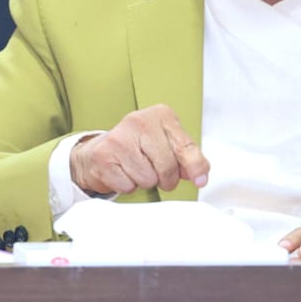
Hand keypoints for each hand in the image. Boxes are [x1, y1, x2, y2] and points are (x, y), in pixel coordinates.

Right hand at [69, 104, 209, 194]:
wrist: (100, 151)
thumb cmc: (139, 146)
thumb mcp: (166, 143)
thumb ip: (186, 156)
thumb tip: (200, 176)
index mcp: (160, 115)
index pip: (185, 146)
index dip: (195, 167)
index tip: (200, 180)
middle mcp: (139, 121)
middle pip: (167, 166)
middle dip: (166, 178)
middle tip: (157, 172)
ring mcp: (118, 138)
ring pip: (147, 179)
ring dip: (144, 181)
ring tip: (136, 168)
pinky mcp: (103, 157)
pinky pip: (128, 186)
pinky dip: (127, 186)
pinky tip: (122, 172)